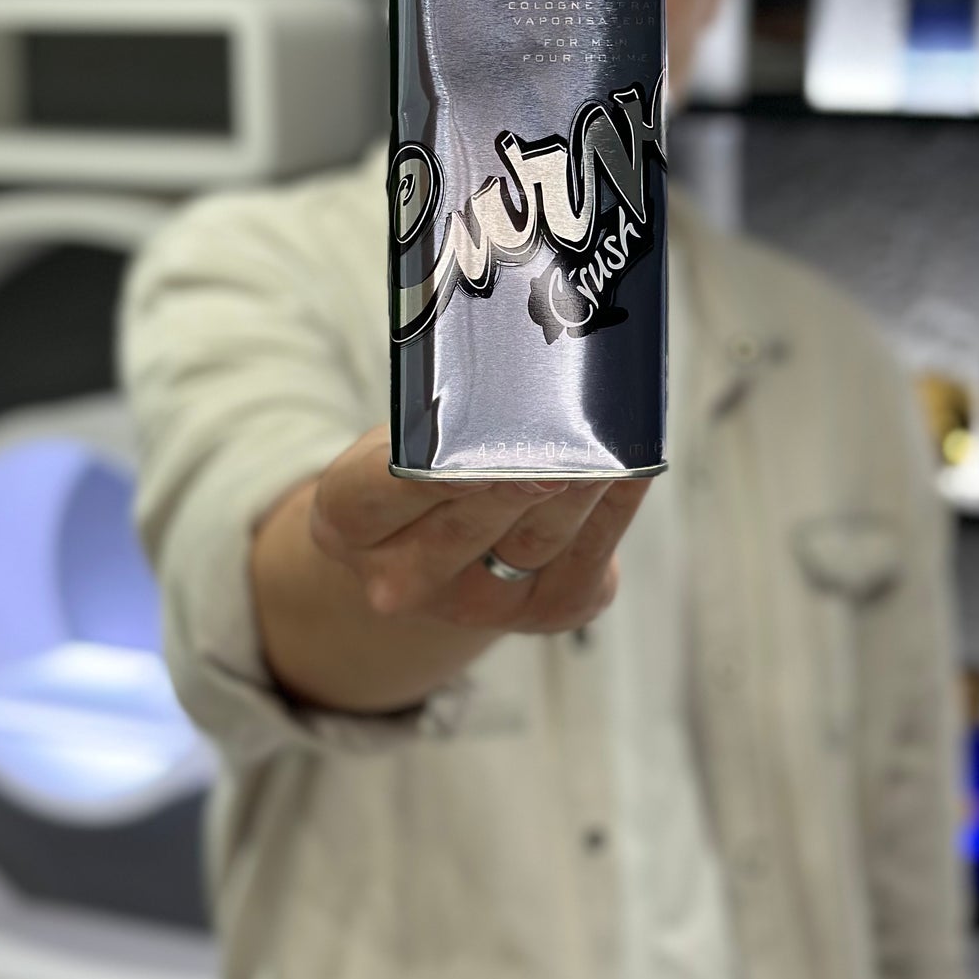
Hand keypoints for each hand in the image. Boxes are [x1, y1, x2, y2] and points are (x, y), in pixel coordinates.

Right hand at [309, 424, 650, 635]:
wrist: (439, 542)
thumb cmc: (423, 462)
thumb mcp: (404, 434)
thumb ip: (442, 417)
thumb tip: (521, 365)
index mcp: (346, 523)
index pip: (384, 494)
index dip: (434, 474)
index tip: (479, 446)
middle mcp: (399, 579)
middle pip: (466, 525)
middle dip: (519, 477)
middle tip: (560, 436)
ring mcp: (473, 606)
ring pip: (533, 543)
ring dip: (579, 491)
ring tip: (608, 444)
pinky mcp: (543, 613)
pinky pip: (585, 562)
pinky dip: (613, 512)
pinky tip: (632, 469)